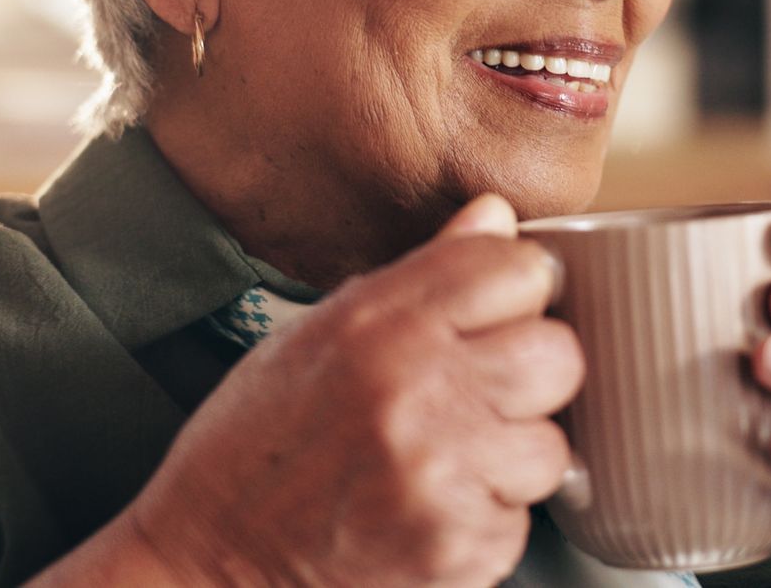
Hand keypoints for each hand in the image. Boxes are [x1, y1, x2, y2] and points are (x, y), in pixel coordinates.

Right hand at [122, 194, 581, 586]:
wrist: (212, 559)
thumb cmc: (256, 444)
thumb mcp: (319, 332)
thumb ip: (423, 274)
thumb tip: (494, 216)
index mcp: (378, 325)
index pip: (518, 269)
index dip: (515, 290)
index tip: (497, 311)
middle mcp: (416, 392)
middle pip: (558, 354)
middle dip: (531, 372)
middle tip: (479, 392)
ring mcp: (441, 475)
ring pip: (552, 443)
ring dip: (513, 454)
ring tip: (448, 457)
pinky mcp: (457, 547)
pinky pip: (523, 518)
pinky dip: (488, 517)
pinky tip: (431, 506)